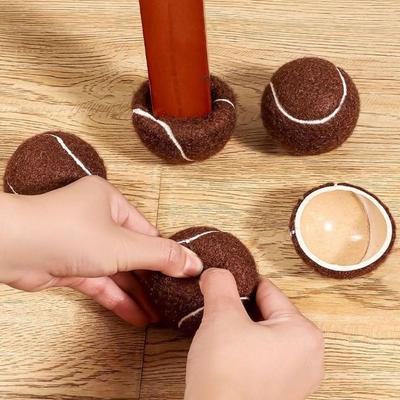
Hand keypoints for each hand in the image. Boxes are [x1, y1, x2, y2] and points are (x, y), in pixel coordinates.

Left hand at [0, 176, 202, 325]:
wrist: (13, 248)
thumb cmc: (66, 232)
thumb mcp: (124, 245)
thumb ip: (161, 255)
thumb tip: (194, 262)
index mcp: (111, 202)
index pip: (147, 231)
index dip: (167, 254)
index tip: (185, 274)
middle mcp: (97, 220)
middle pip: (133, 252)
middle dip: (151, 278)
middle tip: (172, 297)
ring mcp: (83, 244)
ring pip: (117, 271)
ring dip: (136, 293)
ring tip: (158, 314)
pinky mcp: (71, 266)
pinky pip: (101, 282)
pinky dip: (117, 298)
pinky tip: (136, 315)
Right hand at [185, 269, 323, 399]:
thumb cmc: (226, 377)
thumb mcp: (221, 316)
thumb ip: (220, 284)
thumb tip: (217, 272)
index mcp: (304, 333)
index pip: (268, 291)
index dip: (239, 287)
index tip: (222, 286)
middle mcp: (310, 356)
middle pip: (268, 313)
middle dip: (241, 311)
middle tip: (220, 316)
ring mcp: (299, 378)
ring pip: (265, 334)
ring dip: (242, 331)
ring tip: (223, 339)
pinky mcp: (284, 392)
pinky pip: (265, 356)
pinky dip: (247, 350)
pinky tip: (229, 357)